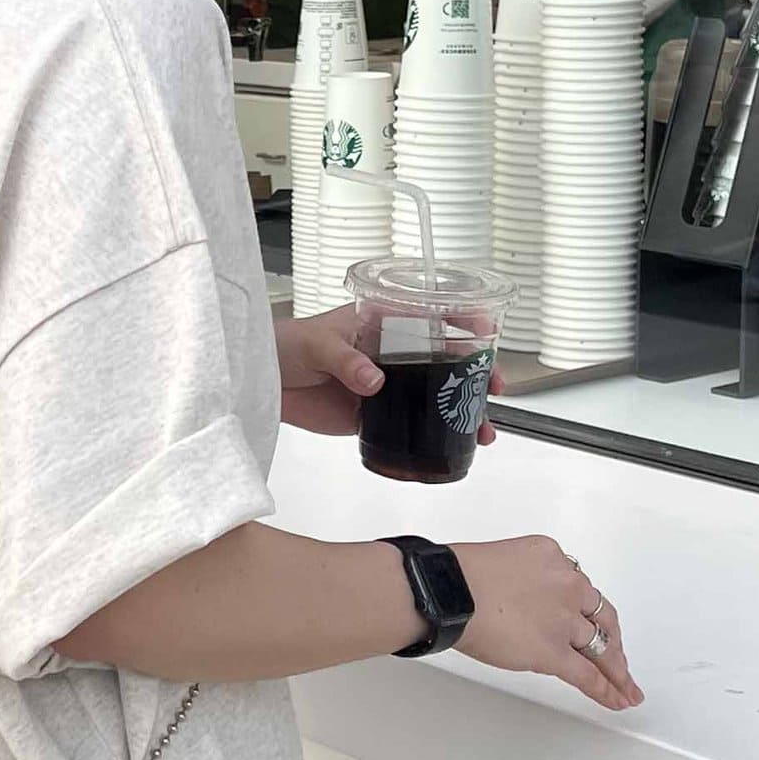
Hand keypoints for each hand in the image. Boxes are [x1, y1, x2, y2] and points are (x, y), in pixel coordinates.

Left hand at [276, 306, 501, 444]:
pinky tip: (452, 443)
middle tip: (495, 387)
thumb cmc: (288, 345)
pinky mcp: (373, 414)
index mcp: (382, 323)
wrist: (263, 381)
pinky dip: (432, 433)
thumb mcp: (318, 344)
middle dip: (476, 372)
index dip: (463, 321)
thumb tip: (374, 381)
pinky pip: (409, 424)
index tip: (487, 332)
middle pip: (444, 359)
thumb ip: (346, 360)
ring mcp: (386, 384)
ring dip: (461, 410)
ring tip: (484, 429)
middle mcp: (392, 352)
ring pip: (433, 395)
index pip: (431, 316)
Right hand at [454, 536, 643, 712]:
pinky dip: (606, 690)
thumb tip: (517, 602)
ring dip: (616, 670)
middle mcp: (567, 587)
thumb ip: (520, 580)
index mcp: (553, 559)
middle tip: (618, 658)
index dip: (587, 610)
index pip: (579, 588)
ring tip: (625, 687)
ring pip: (601, 648)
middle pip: (601, 617)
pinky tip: (616, 699)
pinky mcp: (554, 652)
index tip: (590, 620)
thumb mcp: (499, 561)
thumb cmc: (459, 577)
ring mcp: (564, 621)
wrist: (451, 592)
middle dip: (613, 641)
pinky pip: (587, 675)